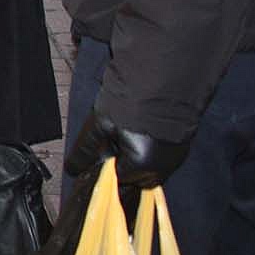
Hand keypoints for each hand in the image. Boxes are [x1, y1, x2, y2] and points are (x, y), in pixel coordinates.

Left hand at [64, 107, 190, 188]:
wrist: (162, 76)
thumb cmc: (130, 99)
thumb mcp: (99, 124)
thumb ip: (86, 151)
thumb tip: (72, 169)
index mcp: (143, 165)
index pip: (118, 178)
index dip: (106, 163)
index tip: (103, 144)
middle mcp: (163, 167)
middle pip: (135, 175)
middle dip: (121, 158)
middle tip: (114, 132)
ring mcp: (176, 157)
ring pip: (148, 166)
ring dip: (135, 152)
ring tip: (129, 125)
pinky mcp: (182, 145)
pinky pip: (160, 156)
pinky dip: (149, 146)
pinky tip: (142, 125)